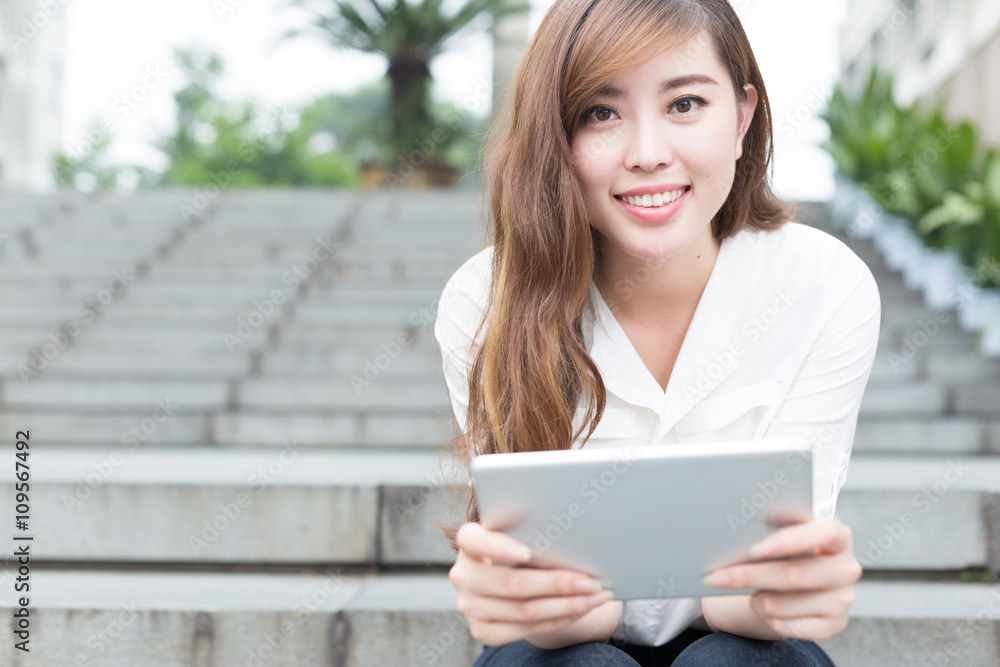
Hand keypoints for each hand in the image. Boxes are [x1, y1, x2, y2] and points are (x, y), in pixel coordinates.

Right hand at [449, 522, 613, 645]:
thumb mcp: (521, 533)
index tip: (528, 551)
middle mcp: (463, 575)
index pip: (472, 540)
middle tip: (591, 581)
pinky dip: (558, 620)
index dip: (499, 547)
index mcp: (468, 542)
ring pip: (524, 610)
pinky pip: (525, 629)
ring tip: (595, 597)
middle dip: (557, 583)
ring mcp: (470, 606)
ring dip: (567, 605)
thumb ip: (533, 533)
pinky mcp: (482, 631)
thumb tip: (576, 539)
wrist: (509, 576)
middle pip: (511, 583)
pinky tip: (579, 610)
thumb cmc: (521, 544)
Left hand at [701, 517, 861, 641]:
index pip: (826, 533)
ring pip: (786, 604)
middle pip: (796, 575)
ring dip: (756, 600)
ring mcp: (843, 599)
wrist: (788, 583)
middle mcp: (846, 568)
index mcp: (837, 535)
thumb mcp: (778, 536)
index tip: (754, 548)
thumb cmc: (781, 552)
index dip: (790, 541)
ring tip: (740, 592)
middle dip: (751, 576)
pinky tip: (759, 609)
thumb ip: (768, 531)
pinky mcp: (834, 624)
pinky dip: (769, 619)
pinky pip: (793, 627)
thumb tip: (733, 532)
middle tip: (717, 577)